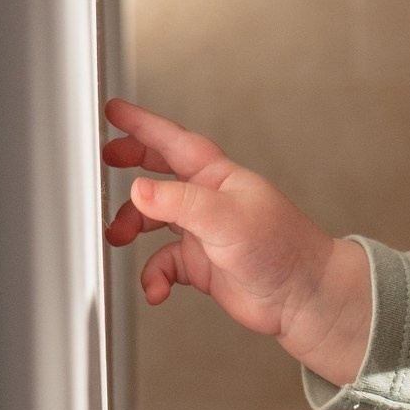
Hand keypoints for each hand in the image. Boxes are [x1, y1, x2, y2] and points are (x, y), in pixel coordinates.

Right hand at [101, 98, 372, 384]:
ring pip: (153, 220)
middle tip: (106, 164)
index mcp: (217, 176)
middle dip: (131, 166)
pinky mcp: (202, 264)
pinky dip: (153, 275)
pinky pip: (163, 264)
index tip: (115, 112)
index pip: (173, 141)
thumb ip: (179, 202)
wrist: (303, 297)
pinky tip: (156, 287)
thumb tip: (139, 190)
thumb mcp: (225, 218)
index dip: (142, 125)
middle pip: (159, 173)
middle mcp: (208, 200)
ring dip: (132, 227)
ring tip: (118, 236)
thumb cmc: (283, 248)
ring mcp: (204, 232)